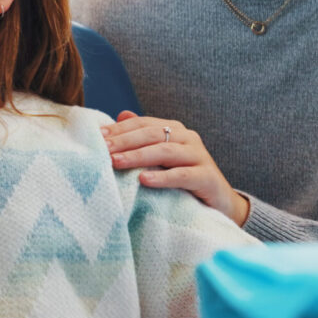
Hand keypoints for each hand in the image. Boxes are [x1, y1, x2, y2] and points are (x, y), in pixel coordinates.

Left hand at [102, 111, 249, 225]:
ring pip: (165, 151)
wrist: (220, 203)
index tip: (97, 136)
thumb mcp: (162, 158)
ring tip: (116, 162)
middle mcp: (187, 138)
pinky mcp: (207, 177)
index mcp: (174, 129)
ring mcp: (199, 156)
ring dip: (138, 156)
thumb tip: (120, 115)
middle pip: (152, 134)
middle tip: (102, 149)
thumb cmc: (184, 179)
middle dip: (124, 141)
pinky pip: (182, 175)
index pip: (143, 123)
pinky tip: (144, 181)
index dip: (120, 129)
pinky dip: (162, 177)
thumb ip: (144, 137)